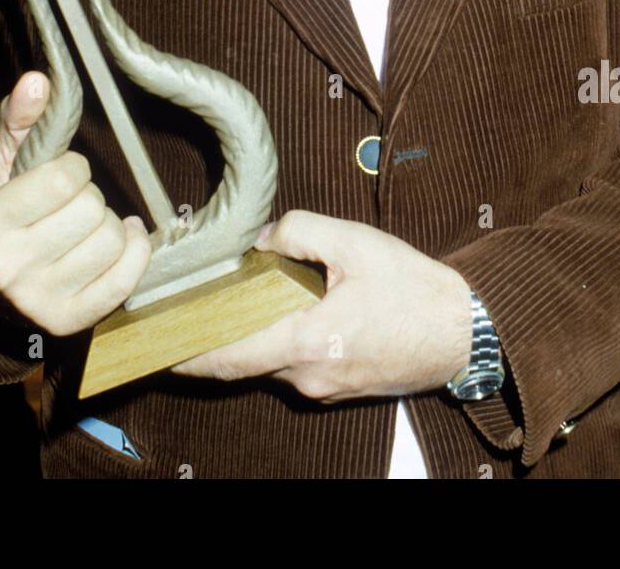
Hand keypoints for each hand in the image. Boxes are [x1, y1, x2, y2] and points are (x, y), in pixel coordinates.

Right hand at [0, 70, 152, 335]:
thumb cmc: (6, 211)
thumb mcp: (2, 164)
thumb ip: (21, 120)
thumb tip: (38, 81)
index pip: (64, 177)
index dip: (73, 168)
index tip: (63, 176)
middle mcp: (7, 267)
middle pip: (93, 208)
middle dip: (91, 197)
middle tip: (72, 206)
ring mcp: (37, 300)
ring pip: (112, 239)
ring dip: (110, 225)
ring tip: (88, 227)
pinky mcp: (69, 321)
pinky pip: (127, 278)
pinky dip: (135, 252)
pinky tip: (121, 241)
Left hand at [170, 210, 471, 401]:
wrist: (464, 333)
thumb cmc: (414, 289)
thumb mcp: (354, 242)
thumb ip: (299, 232)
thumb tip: (262, 241)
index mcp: (306, 342)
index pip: (227, 357)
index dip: (186, 352)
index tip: (156, 343)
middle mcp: (308, 376)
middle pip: (244, 359)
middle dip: (220, 332)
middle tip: (196, 303)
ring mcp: (325, 388)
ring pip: (271, 359)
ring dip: (258, 331)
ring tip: (254, 292)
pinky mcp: (340, 386)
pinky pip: (297, 363)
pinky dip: (284, 338)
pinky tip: (296, 306)